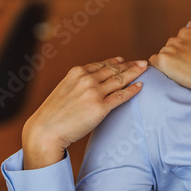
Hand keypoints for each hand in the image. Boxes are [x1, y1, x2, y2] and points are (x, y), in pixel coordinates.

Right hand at [22, 57, 146, 169]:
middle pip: (114, 70)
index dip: (115, 62)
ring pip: (120, 79)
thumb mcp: (64, 89)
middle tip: (142, 62)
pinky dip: (132, 90)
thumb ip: (77, 83)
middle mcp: (86, 79)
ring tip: (144, 69)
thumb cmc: (53, 114)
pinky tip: (140, 86)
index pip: (101, 64)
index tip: (124, 60)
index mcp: (76, 72)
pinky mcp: (100, 108)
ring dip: (134, 73)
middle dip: (129, 65)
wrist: (46, 130)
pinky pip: (121, 96)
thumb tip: (89, 84)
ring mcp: (94, 93)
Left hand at [148, 22, 190, 106]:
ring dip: (169, 63)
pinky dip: (158, 67)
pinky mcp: (163, 61)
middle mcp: (176, 38)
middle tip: (187, 67)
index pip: (180, 40)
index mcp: (187, 32)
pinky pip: (153, 62)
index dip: (185, 51)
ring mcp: (168, 49)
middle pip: (171, 47)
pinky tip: (168, 73)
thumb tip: (190, 24)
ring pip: (164, 55)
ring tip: (181, 72)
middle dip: (177, 56)